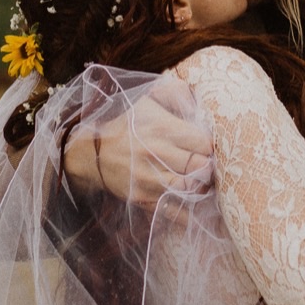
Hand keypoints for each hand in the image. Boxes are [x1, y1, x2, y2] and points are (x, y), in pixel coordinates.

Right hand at [62, 76, 213, 203]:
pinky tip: (195, 205)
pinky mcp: (143, 198)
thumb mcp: (147, 101)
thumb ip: (175, 93)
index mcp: (161, 128)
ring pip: (190, 190)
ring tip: (202, 183)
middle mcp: (156, 154)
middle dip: (210, 169)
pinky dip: (188, 211)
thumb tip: (199, 99)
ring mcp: (149, 178)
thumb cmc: (128, 125)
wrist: (93, 154)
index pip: (204, 143)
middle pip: (200, 168)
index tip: (209, 149)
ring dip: (202, 188)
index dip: (211, 148)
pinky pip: (173, 210)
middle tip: (209, 168)